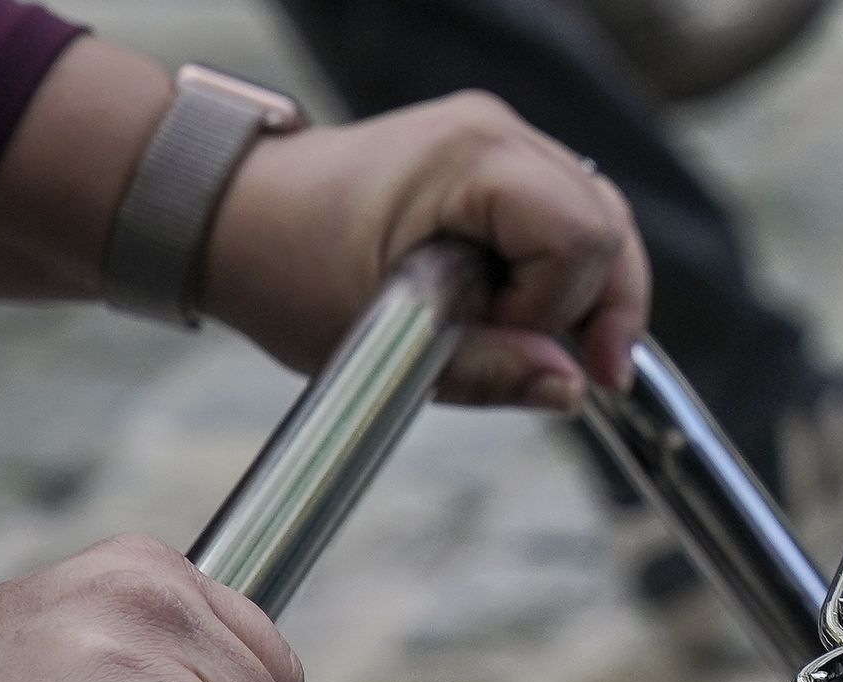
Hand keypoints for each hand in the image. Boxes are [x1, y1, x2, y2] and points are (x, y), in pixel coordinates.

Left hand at [202, 91, 650, 411]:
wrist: (233, 218)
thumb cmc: (287, 267)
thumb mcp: (386, 341)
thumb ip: (488, 369)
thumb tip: (570, 388)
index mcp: (470, 158)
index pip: (583, 235)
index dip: (563, 305)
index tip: (508, 343)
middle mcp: (496, 133)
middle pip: (608, 223)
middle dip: (595, 304)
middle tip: (568, 366)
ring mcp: (501, 141)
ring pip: (603, 221)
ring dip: (584, 293)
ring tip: (533, 338)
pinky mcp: (498, 164)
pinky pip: (572, 219)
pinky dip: (565, 275)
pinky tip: (527, 312)